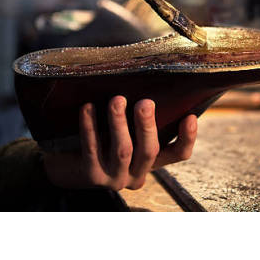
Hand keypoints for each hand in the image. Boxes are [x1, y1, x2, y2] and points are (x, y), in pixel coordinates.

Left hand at [42, 96, 197, 190]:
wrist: (69, 165)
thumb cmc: (104, 138)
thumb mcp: (128, 131)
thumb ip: (141, 118)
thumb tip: (153, 81)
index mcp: (151, 161)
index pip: (178, 154)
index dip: (187, 138)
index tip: (190, 116)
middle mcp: (137, 173)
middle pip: (149, 152)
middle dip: (147, 126)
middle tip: (145, 102)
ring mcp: (114, 178)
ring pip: (122, 151)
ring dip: (120, 123)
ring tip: (117, 99)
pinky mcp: (92, 176)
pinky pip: (92, 150)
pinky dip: (90, 127)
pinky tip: (87, 107)